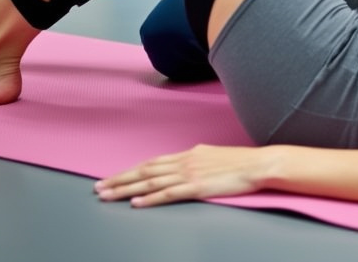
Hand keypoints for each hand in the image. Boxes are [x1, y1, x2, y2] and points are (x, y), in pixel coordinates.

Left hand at [94, 144, 268, 207]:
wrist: (259, 164)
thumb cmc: (241, 162)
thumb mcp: (215, 156)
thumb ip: (197, 160)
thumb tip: (188, 163)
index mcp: (189, 153)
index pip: (153, 162)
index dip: (131, 170)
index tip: (114, 177)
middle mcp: (185, 161)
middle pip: (145, 171)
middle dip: (120, 179)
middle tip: (99, 188)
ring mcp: (190, 174)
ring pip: (151, 182)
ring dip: (126, 189)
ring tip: (107, 196)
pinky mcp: (197, 187)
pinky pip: (168, 194)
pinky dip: (150, 199)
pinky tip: (135, 203)